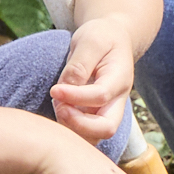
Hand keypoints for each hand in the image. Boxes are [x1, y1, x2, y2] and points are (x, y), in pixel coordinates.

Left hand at [50, 17, 134, 148]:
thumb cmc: (101, 37)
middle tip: (59, 106)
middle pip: (106, 129)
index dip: (75, 97)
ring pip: (95, 137)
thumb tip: (65, 88)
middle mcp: (117, 101)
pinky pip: (84, 134)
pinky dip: (69, 129)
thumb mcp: (90, 41)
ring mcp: (107, 111)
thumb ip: (79, 65)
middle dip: (79, 124)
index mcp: (119, 79)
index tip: (54, 90)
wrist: (111, 39)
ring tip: (58, 105)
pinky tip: (59, 110)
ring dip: (72, 129)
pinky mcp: (95, 116)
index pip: (100, 96)